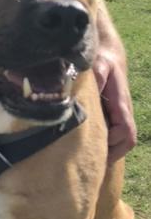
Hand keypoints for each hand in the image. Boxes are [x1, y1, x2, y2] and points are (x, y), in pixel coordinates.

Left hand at [93, 48, 136, 163]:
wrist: (109, 55)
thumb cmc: (102, 60)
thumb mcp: (99, 64)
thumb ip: (98, 76)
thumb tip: (94, 89)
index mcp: (120, 103)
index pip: (124, 130)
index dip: (112, 140)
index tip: (95, 145)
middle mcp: (123, 111)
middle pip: (127, 139)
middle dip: (113, 152)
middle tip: (93, 163)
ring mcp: (120, 114)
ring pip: (123, 139)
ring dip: (111, 150)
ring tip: (92, 160)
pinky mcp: (114, 114)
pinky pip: (116, 133)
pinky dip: (108, 143)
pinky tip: (92, 148)